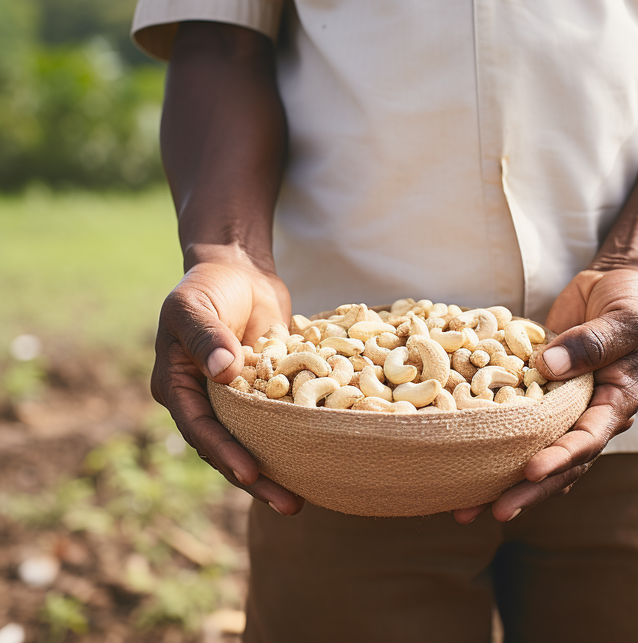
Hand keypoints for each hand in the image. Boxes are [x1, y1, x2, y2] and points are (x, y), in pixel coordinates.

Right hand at [152, 260, 303, 514]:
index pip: (200, 428)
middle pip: (229, 447)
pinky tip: (324, 453)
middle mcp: (206, 400)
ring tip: (306, 497)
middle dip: (256, 478)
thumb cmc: (207, 285)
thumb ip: (206, 335)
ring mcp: (237, 397)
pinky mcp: (267, 388)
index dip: (224, 452)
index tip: (250, 471)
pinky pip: (281, 416)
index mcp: (177, 386)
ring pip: (257, 439)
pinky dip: (298, 434)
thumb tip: (223, 372)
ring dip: (279, 465)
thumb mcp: (193, 305)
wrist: (238, 269)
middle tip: (290, 504)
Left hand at [453, 268, 637, 523]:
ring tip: (469, 506)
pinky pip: (518, 419)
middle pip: (560, 462)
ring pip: (535, 449)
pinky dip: (497, 439)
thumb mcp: (624, 320)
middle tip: (493, 511)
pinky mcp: (541, 390)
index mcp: (617, 403)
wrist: (616, 286)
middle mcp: (590, 413)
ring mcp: (564, 406)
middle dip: (528, 489)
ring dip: (506, 478)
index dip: (560, 458)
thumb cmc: (629, 302)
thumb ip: (591, 342)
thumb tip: (547, 366)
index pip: (588, 440)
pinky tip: (466, 460)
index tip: (530, 472)